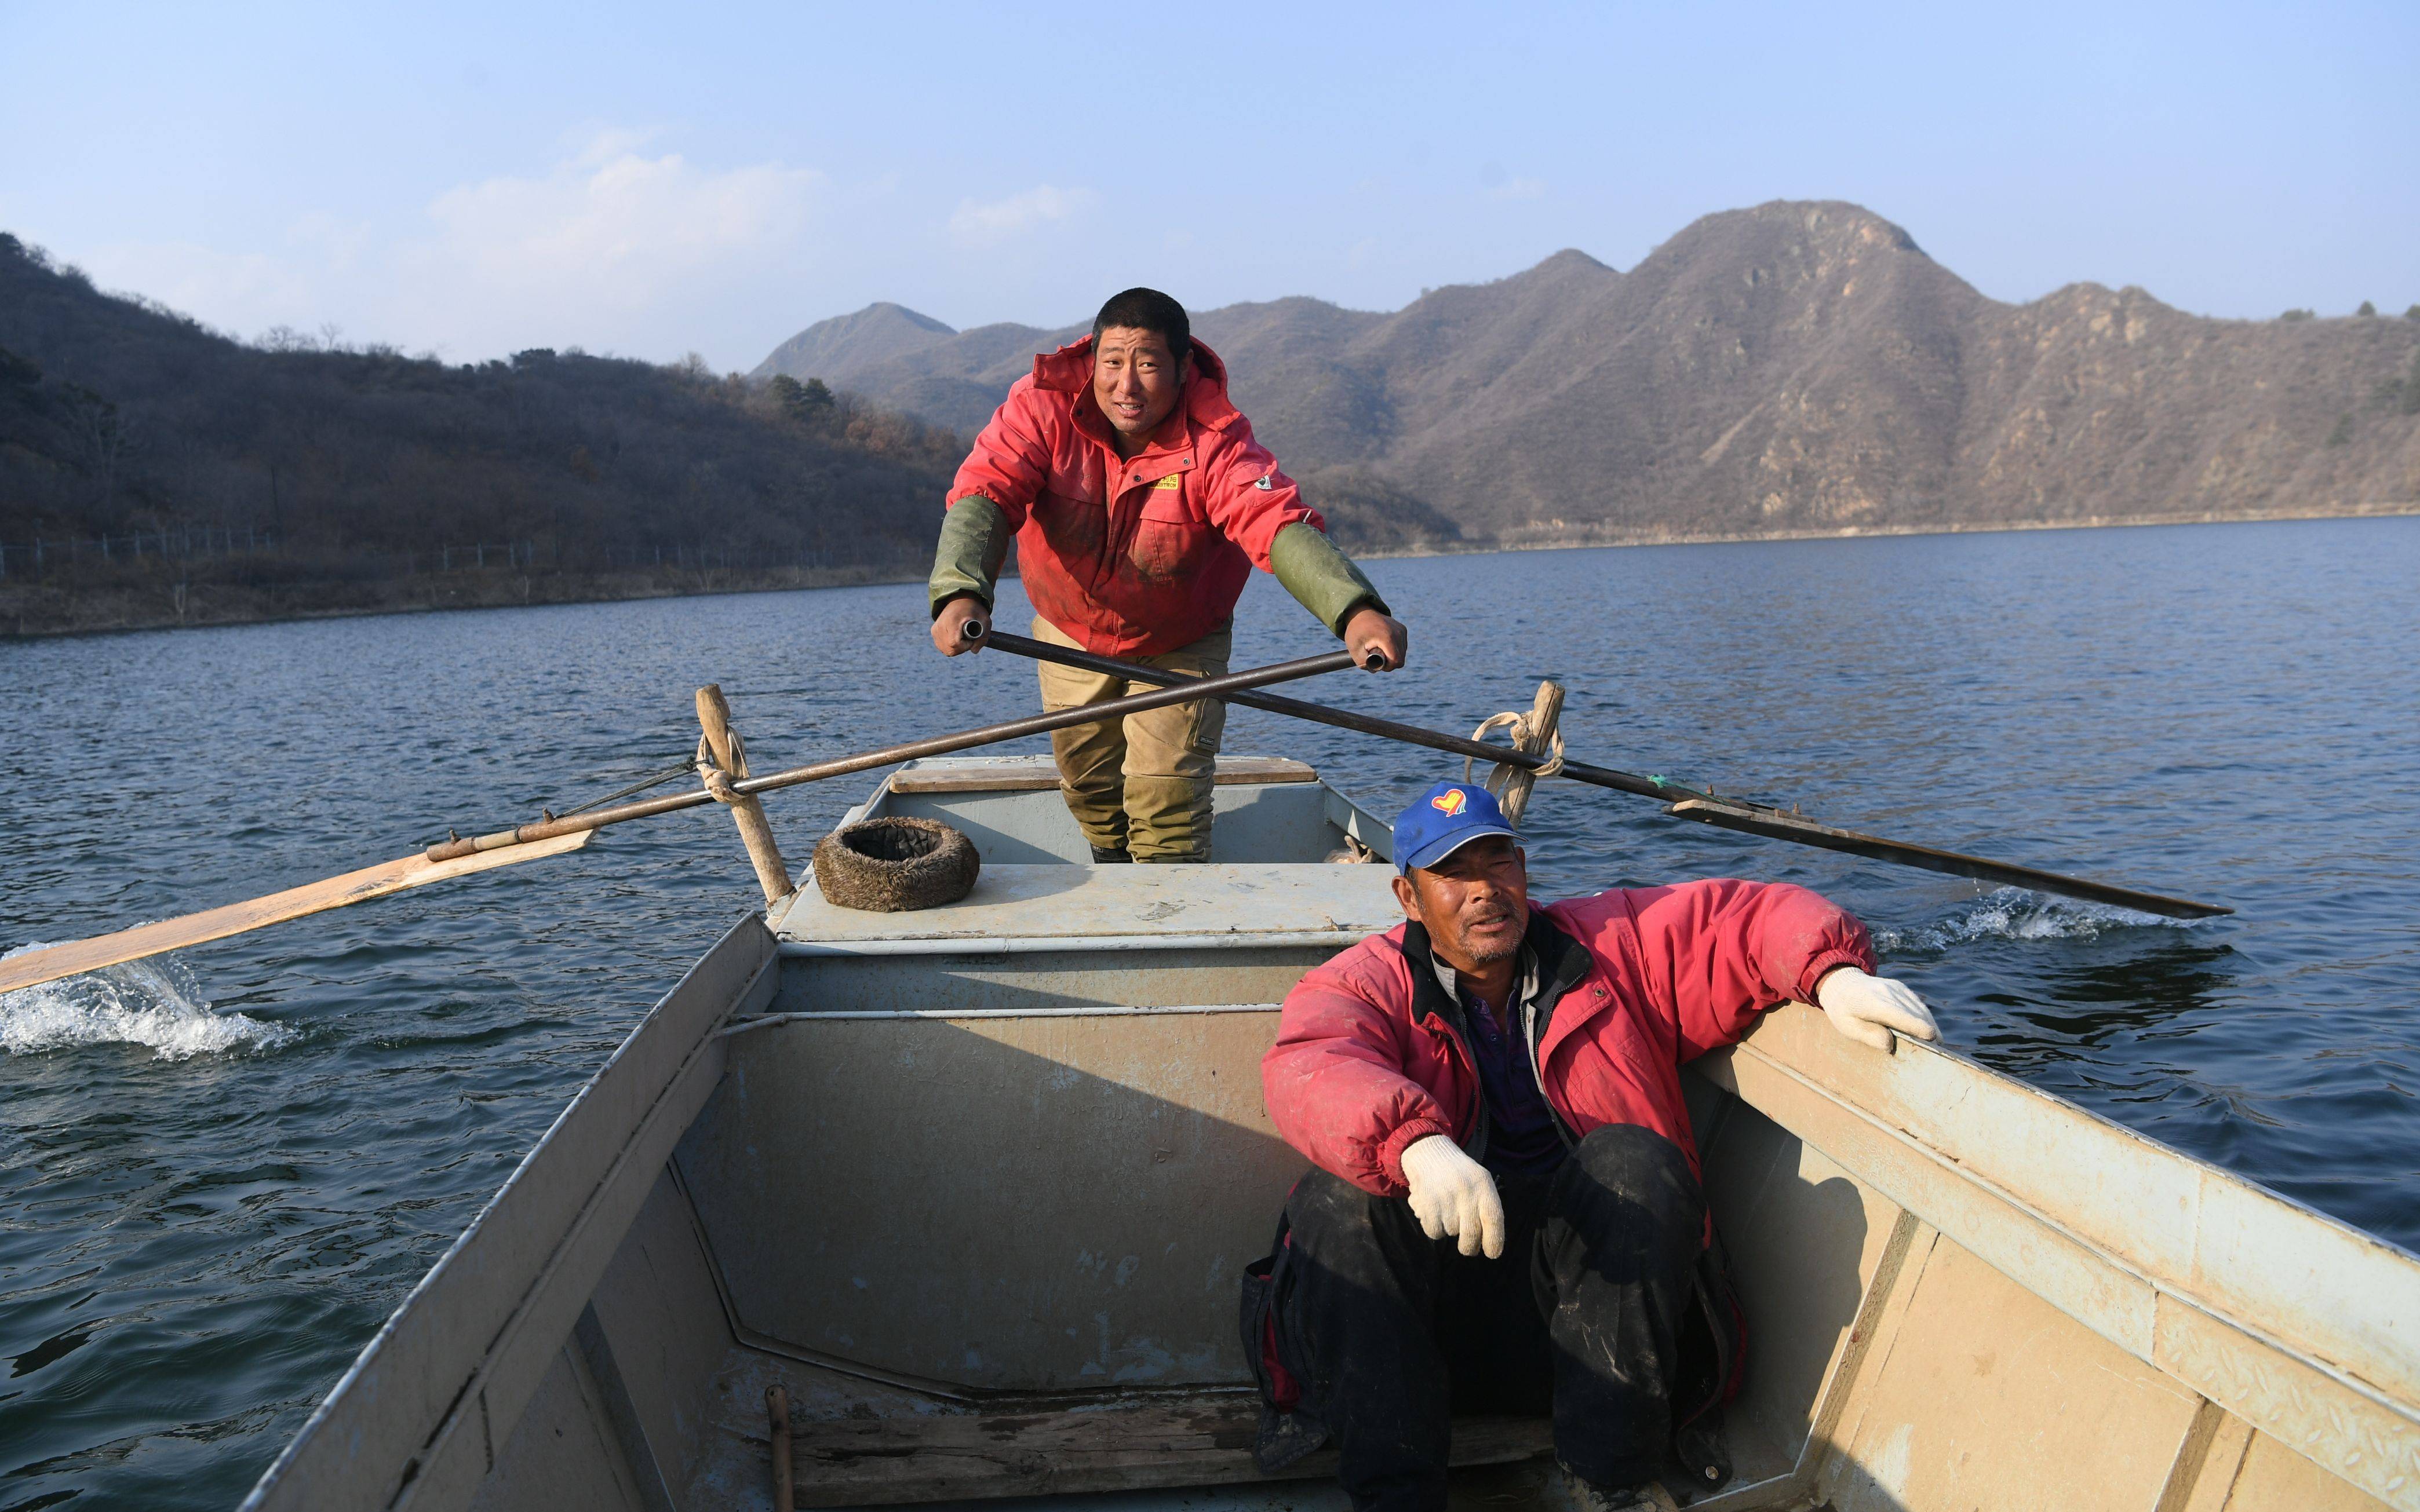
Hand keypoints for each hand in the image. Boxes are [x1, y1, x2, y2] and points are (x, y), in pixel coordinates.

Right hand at [931, 597, 989, 655]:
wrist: (961, 599)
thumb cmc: (974, 610)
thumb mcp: (985, 621)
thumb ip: (983, 638)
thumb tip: (974, 651)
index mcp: (952, 621)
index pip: (954, 643)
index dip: (965, 646)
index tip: (972, 639)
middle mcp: (941, 625)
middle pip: (949, 649)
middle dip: (962, 649)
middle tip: (969, 640)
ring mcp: (935, 629)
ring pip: (945, 649)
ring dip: (956, 649)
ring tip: (963, 638)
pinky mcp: (934, 631)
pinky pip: (941, 646)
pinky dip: (950, 646)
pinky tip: (956, 639)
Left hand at [1344, 607, 1407, 670]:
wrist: (1360, 612)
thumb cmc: (1356, 631)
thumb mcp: (1354, 649)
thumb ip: (1363, 664)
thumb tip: (1375, 670)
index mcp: (1387, 637)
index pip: (1396, 661)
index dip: (1387, 667)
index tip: (1375, 662)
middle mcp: (1397, 633)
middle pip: (1400, 660)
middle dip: (1389, 663)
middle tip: (1375, 656)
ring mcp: (1401, 630)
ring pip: (1402, 654)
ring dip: (1392, 657)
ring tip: (1379, 649)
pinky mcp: (1403, 629)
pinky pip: (1402, 647)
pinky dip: (1395, 650)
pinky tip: (1384, 645)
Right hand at [1398, 1134, 1503, 1257]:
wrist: (1429, 1153)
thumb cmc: (1459, 1173)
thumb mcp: (1480, 1181)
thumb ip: (1487, 1207)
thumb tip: (1491, 1242)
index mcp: (1483, 1185)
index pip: (1493, 1219)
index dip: (1494, 1241)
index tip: (1492, 1254)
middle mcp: (1465, 1192)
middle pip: (1471, 1235)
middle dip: (1470, 1247)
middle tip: (1468, 1247)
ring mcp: (1445, 1199)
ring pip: (1451, 1233)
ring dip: (1449, 1228)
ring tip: (1446, 1209)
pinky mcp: (1426, 1205)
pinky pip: (1434, 1232)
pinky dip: (1434, 1227)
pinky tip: (1434, 1211)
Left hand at [1815, 967, 1938, 1051]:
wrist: (1842, 984)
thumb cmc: (1844, 1011)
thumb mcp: (1847, 1027)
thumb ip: (1868, 1035)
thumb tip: (1889, 1045)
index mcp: (1872, 1002)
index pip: (1900, 1015)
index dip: (1917, 1028)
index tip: (1932, 1041)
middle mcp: (1888, 991)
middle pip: (1915, 1015)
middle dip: (1926, 1034)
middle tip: (1931, 1054)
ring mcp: (1897, 988)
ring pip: (1921, 1010)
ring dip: (1929, 1027)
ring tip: (1934, 1046)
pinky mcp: (1902, 988)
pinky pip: (1919, 1005)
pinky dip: (1924, 1019)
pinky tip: (1927, 1033)